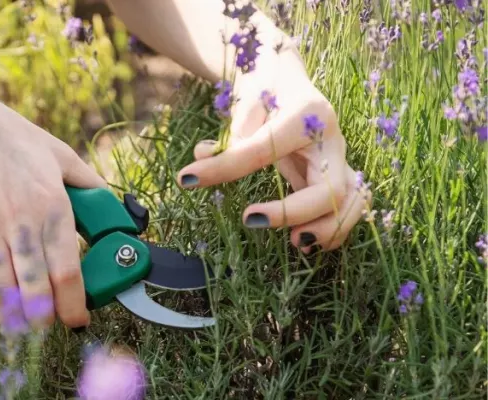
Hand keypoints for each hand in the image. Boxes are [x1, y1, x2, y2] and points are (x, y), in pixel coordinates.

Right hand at [0, 78, 105, 332]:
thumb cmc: (8, 136)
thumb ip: (87, 181)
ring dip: (12, 319)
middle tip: (46, 325)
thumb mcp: (58, 152)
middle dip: (44, 320)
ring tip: (17, 326)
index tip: (77, 320)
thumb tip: (111, 205)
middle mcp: (23, 220)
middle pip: (37, 290)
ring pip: (3, 292)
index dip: (74, 305)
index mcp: (53, 203)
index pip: (68, 270)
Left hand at [176, 47, 367, 252]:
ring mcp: (340, 161)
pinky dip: (333, 229)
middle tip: (250, 219)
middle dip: (294, 212)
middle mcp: (333, 140)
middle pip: (331, 188)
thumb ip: (231, 131)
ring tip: (294, 243)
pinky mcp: (336, 177)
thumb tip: (202, 158)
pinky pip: (347, 209)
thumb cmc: (267, 88)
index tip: (187, 179)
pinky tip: (303, 240)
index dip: (226, 167)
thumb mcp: (246, 99)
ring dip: (328, 229)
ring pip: (352, 204)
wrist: (289, 80)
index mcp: (308, 114)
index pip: (264, 149)